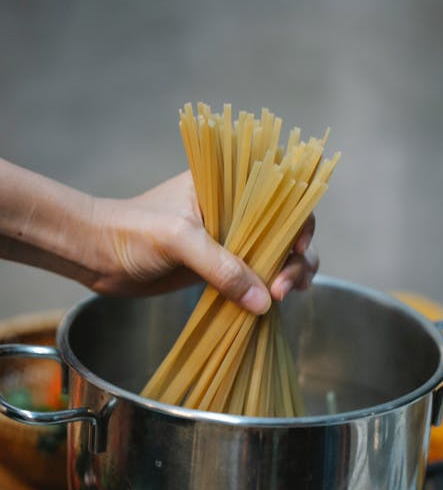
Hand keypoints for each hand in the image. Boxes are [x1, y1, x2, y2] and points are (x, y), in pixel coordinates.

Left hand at [90, 171, 317, 312]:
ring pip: (274, 255)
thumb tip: (264, 302)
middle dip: (295, 257)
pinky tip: (274, 304)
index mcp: (227, 185)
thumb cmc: (131, 232)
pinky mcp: (217, 268)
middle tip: (283, 288)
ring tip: (282, 296)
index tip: (298, 246)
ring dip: (288, 274)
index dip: (299, 218)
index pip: (281, 193)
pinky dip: (268, 289)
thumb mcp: (179, 240)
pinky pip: (253, 277)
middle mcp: (233, 211)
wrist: (96, 256)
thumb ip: (221, 268)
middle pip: (285, 229)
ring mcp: (227, 241)